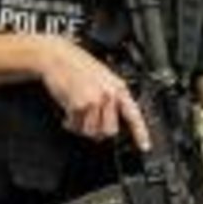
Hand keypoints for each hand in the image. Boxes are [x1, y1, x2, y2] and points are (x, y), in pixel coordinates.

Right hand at [36, 36, 150, 150]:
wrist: (57, 57)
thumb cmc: (77, 66)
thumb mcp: (104, 78)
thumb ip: (112, 98)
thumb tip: (113, 119)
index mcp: (119, 88)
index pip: (134, 115)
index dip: (141, 133)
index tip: (145, 146)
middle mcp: (110, 95)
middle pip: (110, 130)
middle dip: (98, 131)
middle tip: (89, 123)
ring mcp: (95, 100)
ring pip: (92, 131)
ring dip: (82, 127)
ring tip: (77, 115)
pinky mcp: (79, 104)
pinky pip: (76, 125)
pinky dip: (70, 123)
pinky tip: (68, 113)